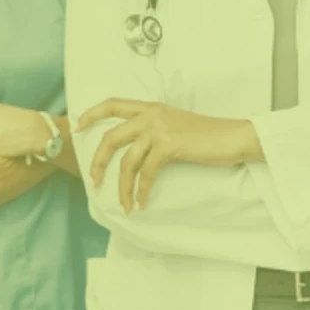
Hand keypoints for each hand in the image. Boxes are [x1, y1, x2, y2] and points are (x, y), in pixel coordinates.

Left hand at [74, 99, 260, 212]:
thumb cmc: (206, 135)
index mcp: (150, 107)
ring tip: (124, 205)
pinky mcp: (169, 144)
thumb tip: (132, 151)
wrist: (233, 136)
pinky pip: (146, 172)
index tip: (77, 128)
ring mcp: (159, 128)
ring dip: (122, 187)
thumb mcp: (174, 126)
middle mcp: (151, 114)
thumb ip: (152, 131)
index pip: (112, 104)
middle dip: (98, 162)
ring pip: (127, 160)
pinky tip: (142, 203)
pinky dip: (142, 191)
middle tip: (95, 181)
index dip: (91, 115)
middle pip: (111, 137)